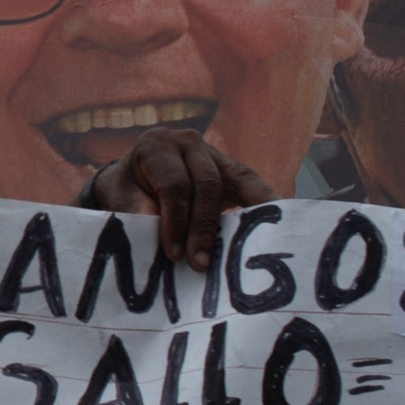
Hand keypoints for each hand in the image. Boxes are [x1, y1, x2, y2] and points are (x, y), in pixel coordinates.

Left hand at [88, 128, 276, 270]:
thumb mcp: (121, 198)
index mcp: (156, 146)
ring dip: (246, 216)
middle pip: (206, 184)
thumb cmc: (128, 190)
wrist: (134, 176)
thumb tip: (154, 224)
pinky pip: (252, 184)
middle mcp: (187, 142)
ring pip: (237, 181)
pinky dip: (267, 202)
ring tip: (258, 243)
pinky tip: (284, 220)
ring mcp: (213, 153)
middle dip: (205, 227)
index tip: (175, 254)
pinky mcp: (231, 169)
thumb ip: (136, 210)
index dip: (177, 221)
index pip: (174, 185)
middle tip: (200, 263)